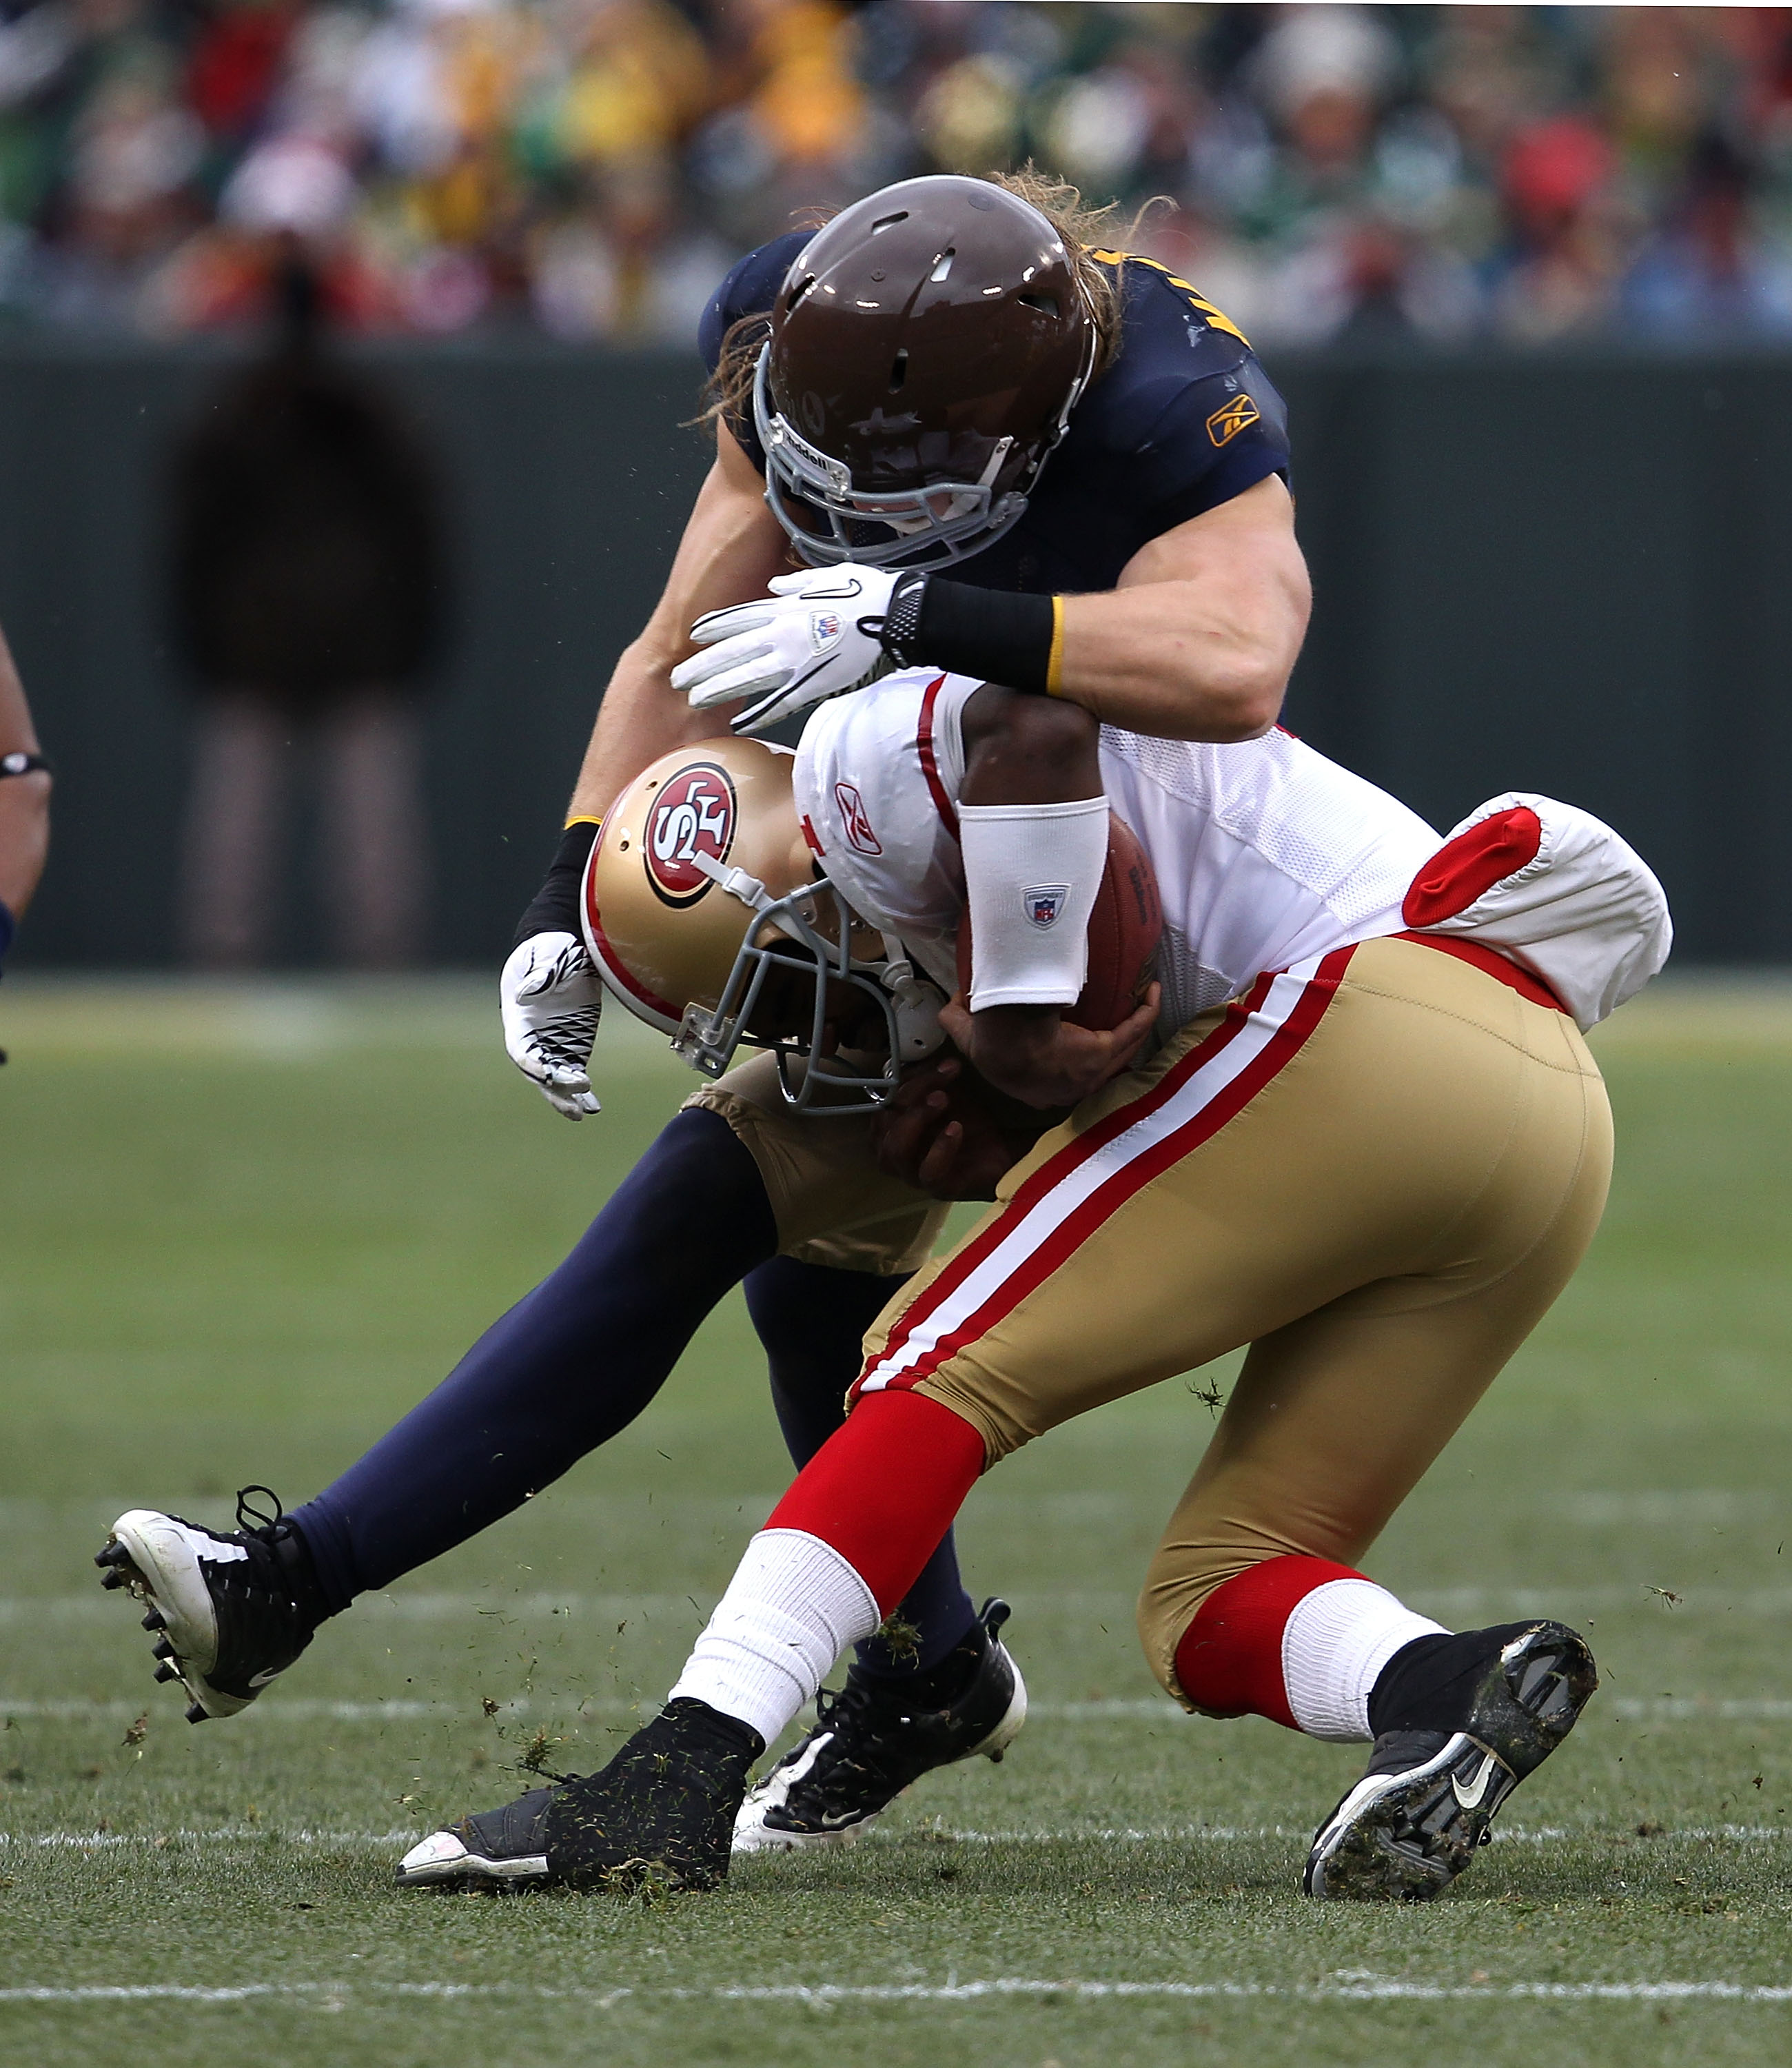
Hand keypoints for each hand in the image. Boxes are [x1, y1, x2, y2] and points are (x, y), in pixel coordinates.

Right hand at [500, 932, 603, 1119]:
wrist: (568, 946)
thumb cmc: (551, 947)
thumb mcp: (546, 953)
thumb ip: (540, 972)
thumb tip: (526, 992)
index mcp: (519, 1018)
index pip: (521, 1050)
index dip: (533, 1065)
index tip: (551, 1074)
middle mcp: (533, 1037)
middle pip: (539, 1071)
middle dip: (554, 1087)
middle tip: (576, 1095)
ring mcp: (553, 1043)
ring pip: (555, 1079)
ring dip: (566, 1096)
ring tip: (582, 1112)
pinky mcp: (572, 1045)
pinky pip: (574, 1072)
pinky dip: (582, 1092)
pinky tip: (593, 1108)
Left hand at [671, 563, 900, 735]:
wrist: (896, 615)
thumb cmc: (868, 592)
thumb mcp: (826, 575)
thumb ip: (796, 581)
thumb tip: (776, 582)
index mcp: (786, 606)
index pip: (738, 617)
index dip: (713, 628)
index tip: (693, 635)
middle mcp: (782, 632)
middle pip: (732, 651)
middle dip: (702, 666)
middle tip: (678, 679)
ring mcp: (796, 660)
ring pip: (747, 677)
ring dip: (719, 690)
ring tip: (696, 700)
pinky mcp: (815, 683)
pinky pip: (780, 702)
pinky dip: (758, 714)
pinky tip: (739, 724)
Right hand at [870, 1055, 1036, 1200]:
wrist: (1003, 1152)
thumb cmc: (968, 1124)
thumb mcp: (945, 1094)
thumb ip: (928, 1079)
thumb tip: (928, 1054)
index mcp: (890, 1128)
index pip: (883, 1101)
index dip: (907, 1081)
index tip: (943, 1065)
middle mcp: (893, 1153)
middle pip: (883, 1124)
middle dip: (910, 1097)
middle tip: (940, 1086)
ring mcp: (913, 1174)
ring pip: (895, 1151)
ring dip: (916, 1119)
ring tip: (943, 1100)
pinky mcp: (938, 1188)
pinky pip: (928, 1173)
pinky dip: (940, 1148)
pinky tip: (956, 1129)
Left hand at [940, 986, 1159, 1110]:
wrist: (1010, 1042)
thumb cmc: (989, 1042)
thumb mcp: (964, 1034)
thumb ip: (956, 1019)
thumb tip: (950, 1000)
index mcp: (1038, 1089)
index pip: (1060, 1087)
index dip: (1071, 1071)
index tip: (1076, 1048)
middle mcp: (1070, 1086)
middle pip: (1101, 1069)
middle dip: (1113, 1049)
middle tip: (1120, 1026)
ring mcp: (1092, 1072)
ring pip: (1123, 1047)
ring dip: (1136, 1024)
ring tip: (1144, 1000)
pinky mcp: (1104, 1052)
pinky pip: (1133, 1030)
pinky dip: (1144, 1012)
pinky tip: (1151, 992)